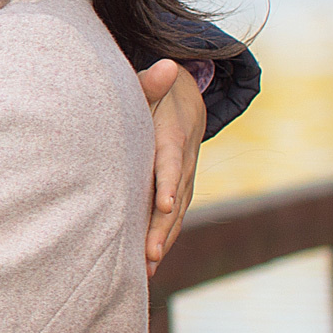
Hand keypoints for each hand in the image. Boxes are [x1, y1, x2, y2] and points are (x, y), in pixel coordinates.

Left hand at [140, 60, 204, 276]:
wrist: (186, 104)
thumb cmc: (158, 96)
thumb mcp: (156, 86)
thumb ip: (153, 81)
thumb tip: (168, 65)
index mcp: (173, 139)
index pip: (171, 163)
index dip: (168, 183)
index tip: (163, 204)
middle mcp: (184, 165)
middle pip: (175, 199)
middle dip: (162, 227)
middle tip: (149, 254)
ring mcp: (184, 181)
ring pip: (176, 214)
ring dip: (162, 241)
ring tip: (147, 267)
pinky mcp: (179, 192)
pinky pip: (172, 219)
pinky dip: (163, 240)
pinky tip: (147, 265)